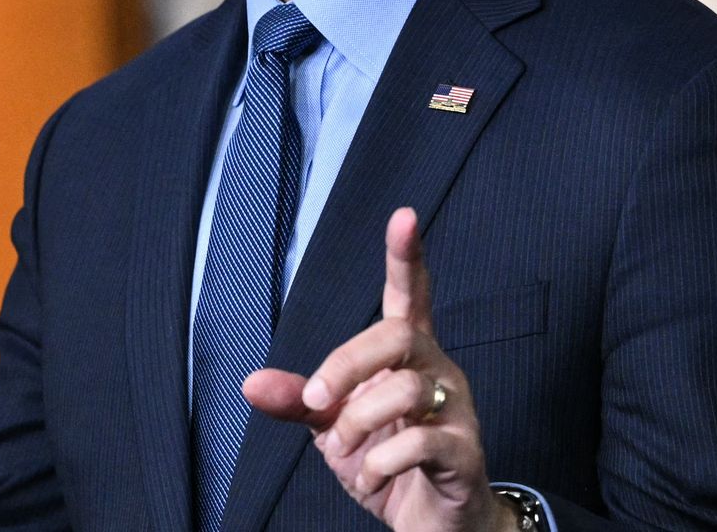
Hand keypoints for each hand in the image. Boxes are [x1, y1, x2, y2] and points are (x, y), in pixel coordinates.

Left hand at [243, 208, 517, 531]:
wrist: (432, 528)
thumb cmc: (388, 466)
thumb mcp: (335, 430)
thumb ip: (301, 401)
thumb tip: (250, 383)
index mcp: (408, 357)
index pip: (411, 295)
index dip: (406, 256)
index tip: (403, 216)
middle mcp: (438, 372)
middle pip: (399, 334)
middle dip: (347, 364)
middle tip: (319, 402)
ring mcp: (457, 411)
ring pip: (407, 387)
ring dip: (358, 422)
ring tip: (347, 454)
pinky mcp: (465, 454)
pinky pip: (424, 442)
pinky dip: (382, 462)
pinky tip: (371, 478)